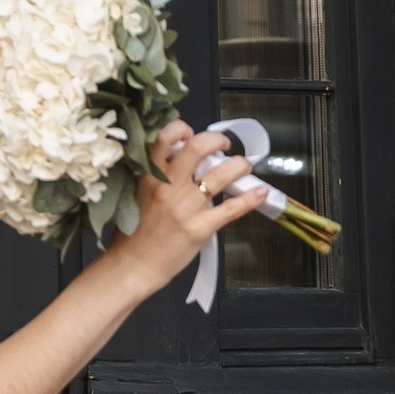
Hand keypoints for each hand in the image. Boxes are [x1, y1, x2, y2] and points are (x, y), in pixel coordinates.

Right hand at [111, 122, 254, 295]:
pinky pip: (231, 208)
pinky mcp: (200, 228)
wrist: (134, 264)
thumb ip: (158, 174)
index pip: (165, 137)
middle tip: (224, 145)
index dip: (182, 128)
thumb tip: (182, 156)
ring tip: (244, 166)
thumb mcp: (140, 192)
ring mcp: (185, 207)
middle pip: (198, 148)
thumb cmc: (135, 230)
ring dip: (238, 166)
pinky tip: (260, 192)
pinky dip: (250, 198)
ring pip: (220, 176)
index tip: (192, 133)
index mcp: (150, 175)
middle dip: (217, 140)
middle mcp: (168, 186)